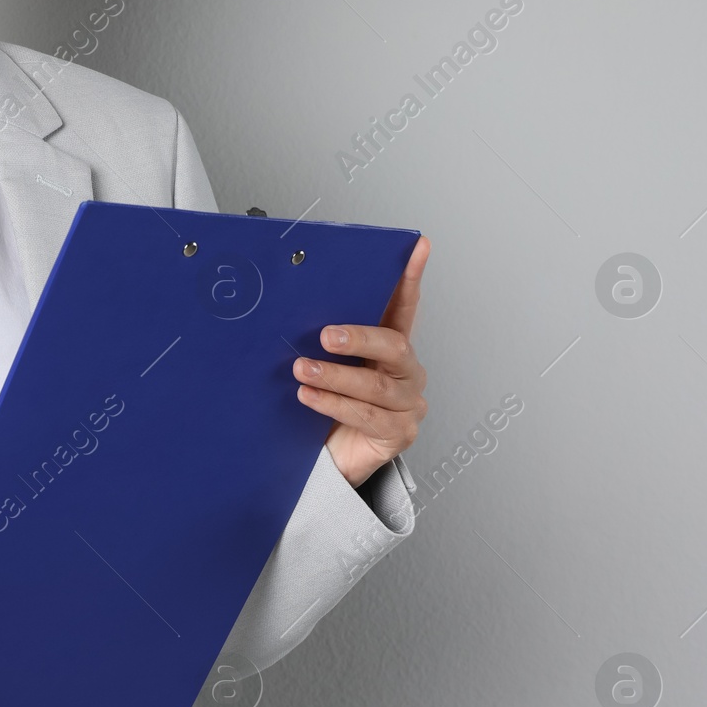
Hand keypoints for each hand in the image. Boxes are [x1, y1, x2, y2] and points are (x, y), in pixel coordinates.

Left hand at [293, 235, 430, 486]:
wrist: (333, 459)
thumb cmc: (331, 407)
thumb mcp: (330, 367)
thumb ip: (327, 342)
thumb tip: (291, 306)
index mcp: (393, 348)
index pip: (405, 307)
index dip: (410, 278)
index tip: (415, 247)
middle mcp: (406, 373)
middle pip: (394, 345)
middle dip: (359, 337)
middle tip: (325, 335)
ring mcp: (406, 404)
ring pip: (375, 385)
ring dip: (336, 375)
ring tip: (304, 369)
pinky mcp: (398, 434)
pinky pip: (366, 416)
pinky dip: (334, 404)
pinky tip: (310, 397)